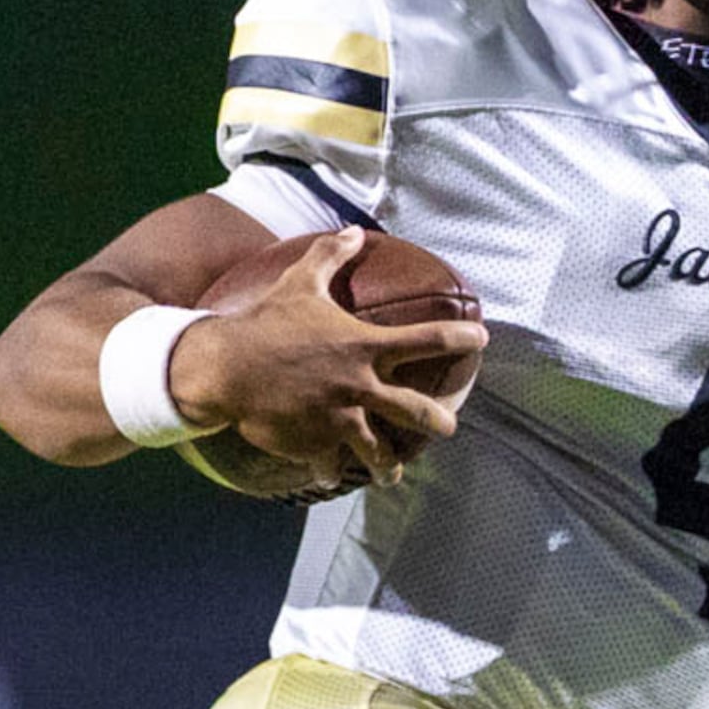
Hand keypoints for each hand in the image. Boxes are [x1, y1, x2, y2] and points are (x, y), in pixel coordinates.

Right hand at [166, 228, 486, 488]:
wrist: (226, 368)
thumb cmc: (265, 322)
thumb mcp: (299, 283)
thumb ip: (330, 257)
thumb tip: (354, 232)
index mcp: (364, 346)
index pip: (427, 340)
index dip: (460, 338)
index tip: (482, 338)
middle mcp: (360, 386)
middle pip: (415, 410)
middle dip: (437, 421)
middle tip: (448, 427)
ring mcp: (340, 419)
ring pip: (376, 451)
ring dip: (386, 466)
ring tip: (391, 475)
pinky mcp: (315, 444)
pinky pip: (329, 465)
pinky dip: (329, 471)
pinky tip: (330, 476)